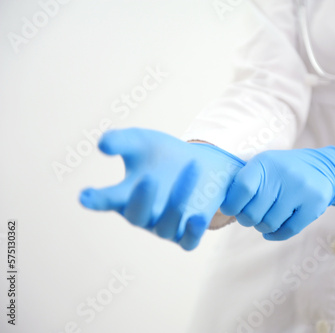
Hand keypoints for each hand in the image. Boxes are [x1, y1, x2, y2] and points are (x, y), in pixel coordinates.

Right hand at [79, 128, 244, 249]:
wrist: (202, 165)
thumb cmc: (163, 155)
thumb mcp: (141, 142)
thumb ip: (120, 141)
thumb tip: (102, 144)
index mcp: (125, 196)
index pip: (107, 200)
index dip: (96, 200)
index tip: (86, 196)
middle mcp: (143, 215)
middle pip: (136, 215)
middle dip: (141, 199)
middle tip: (148, 177)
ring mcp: (165, 227)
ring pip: (167, 224)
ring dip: (178, 198)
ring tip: (192, 167)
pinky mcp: (188, 234)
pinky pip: (188, 242)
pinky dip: (193, 232)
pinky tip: (198, 217)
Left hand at [220, 146, 334, 240]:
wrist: (325, 168)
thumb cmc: (285, 170)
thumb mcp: (265, 165)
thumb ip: (245, 181)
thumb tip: (222, 205)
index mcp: (266, 163)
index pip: (241, 188)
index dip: (232, 204)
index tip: (231, 208)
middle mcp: (283, 175)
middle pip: (253, 212)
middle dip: (247, 218)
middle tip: (250, 215)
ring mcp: (300, 191)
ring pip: (269, 224)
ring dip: (262, 226)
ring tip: (265, 217)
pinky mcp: (313, 206)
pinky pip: (287, 231)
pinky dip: (276, 234)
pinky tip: (274, 228)